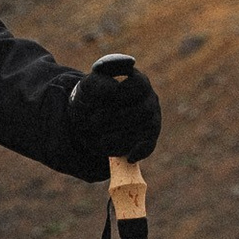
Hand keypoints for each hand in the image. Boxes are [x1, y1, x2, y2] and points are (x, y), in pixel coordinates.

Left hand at [68, 52, 159, 167]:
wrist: (86, 119)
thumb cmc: (90, 99)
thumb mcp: (88, 88)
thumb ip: (98, 84)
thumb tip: (113, 89)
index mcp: (136, 80)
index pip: (139, 84)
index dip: (123, 93)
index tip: (106, 98)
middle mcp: (148, 98)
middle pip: (145, 109)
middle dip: (117, 118)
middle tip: (93, 121)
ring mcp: (151, 118)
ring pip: (148, 127)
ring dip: (123, 135)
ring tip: (101, 139)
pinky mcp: (148, 137)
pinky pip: (150, 145)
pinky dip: (141, 151)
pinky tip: (129, 157)